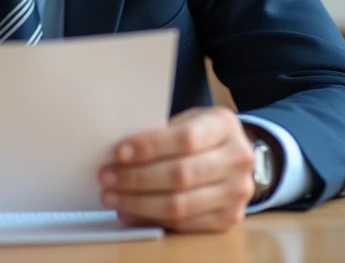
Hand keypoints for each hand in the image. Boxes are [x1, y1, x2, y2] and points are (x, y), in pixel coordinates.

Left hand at [98, 106, 255, 232]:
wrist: (235, 156)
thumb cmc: (202, 134)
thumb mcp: (189, 119)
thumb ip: (162, 132)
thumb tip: (120, 153)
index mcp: (224, 125)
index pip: (185, 138)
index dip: (150, 147)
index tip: (119, 152)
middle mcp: (237, 160)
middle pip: (181, 175)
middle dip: (137, 178)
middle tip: (107, 177)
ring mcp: (236, 193)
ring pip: (180, 205)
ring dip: (138, 203)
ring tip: (112, 197)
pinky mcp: (228, 218)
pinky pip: (183, 224)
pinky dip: (151, 219)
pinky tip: (130, 211)